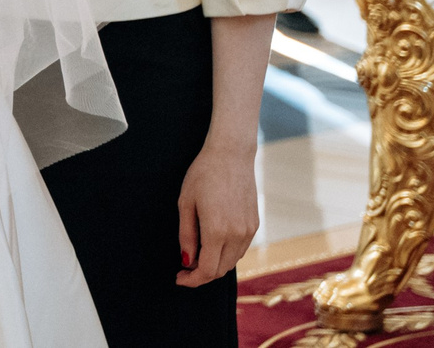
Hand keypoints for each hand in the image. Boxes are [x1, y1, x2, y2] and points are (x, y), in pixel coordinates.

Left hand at [176, 136, 257, 284]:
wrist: (231, 155)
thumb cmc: (203, 175)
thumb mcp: (185, 203)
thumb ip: (186, 235)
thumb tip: (186, 260)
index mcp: (217, 231)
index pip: (207, 270)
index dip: (192, 280)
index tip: (179, 278)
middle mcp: (237, 235)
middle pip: (220, 270)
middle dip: (201, 275)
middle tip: (184, 269)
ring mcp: (249, 231)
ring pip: (232, 261)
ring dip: (214, 265)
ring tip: (195, 257)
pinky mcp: (254, 225)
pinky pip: (240, 249)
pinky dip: (226, 254)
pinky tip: (212, 245)